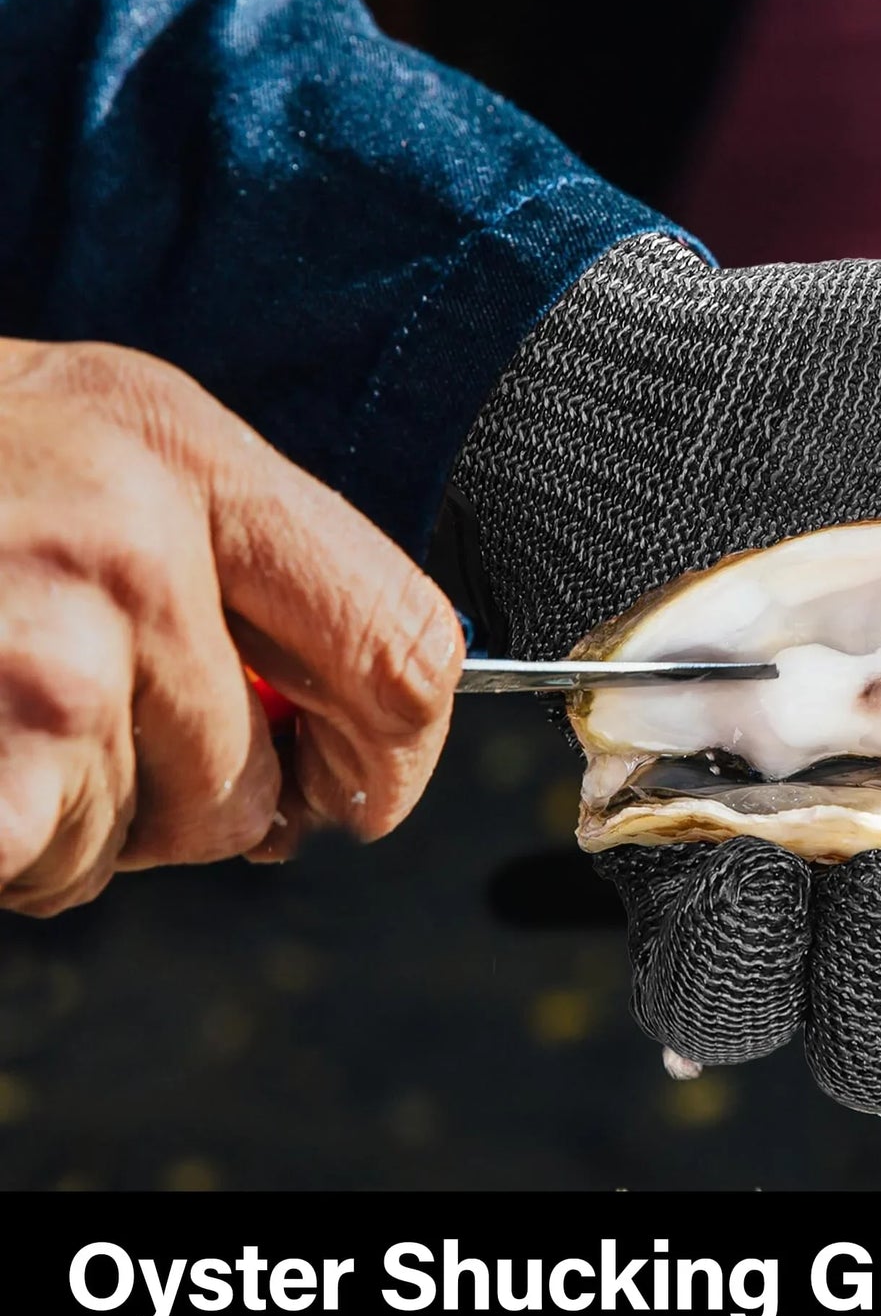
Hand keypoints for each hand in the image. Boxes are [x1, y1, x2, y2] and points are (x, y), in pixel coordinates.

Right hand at [0, 338, 461, 916]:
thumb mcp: (97, 457)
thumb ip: (238, 575)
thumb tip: (335, 746)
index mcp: (189, 452)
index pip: (407, 639)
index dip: (397, 748)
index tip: (359, 785)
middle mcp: (130, 533)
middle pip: (270, 770)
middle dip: (213, 808)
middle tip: (125, 761)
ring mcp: (41, 643)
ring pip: (148, 833)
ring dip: (83, 824)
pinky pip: (53, 862)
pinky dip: (17, 854)